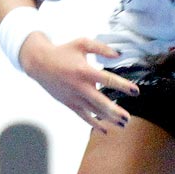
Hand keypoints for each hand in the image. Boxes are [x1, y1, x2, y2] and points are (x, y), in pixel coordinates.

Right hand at [21, 35, 138, 132]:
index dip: (122, 86)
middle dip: (114, 111)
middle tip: (127, 117)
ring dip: (108, 119)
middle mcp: (79, 86)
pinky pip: (83, 116)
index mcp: (84, 70)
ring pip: (93, 111)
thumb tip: (119, 54)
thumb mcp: (82, 43)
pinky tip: (105, 130)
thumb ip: (101, 48)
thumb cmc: (63, 51)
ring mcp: (74, 97)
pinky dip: (93, 123)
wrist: (39, 63)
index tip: (135, 91)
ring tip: (123, 124)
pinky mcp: (69, 103)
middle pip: (99, 101)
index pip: (107, 79)